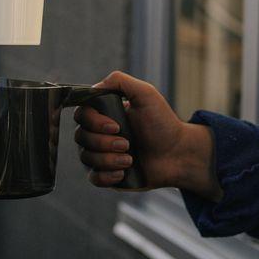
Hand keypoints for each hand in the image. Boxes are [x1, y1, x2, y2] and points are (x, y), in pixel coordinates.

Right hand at [73, 71, 222, 200]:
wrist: (178, 154)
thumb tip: (94, 87)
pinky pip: (93, 177)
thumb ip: (120, 81)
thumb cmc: (163, 123)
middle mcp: (100, 134)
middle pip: (80, 137)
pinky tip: (122, 172)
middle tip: (127, 143)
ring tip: (130, 159)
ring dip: (108, 159)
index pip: (81, 115)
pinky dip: (106, 176)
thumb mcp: (145, 93)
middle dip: (104, 142)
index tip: (116, 126)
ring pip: (86, 158)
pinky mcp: (107, 175)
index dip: (94, 122)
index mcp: (105, 114)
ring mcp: (102, 155)